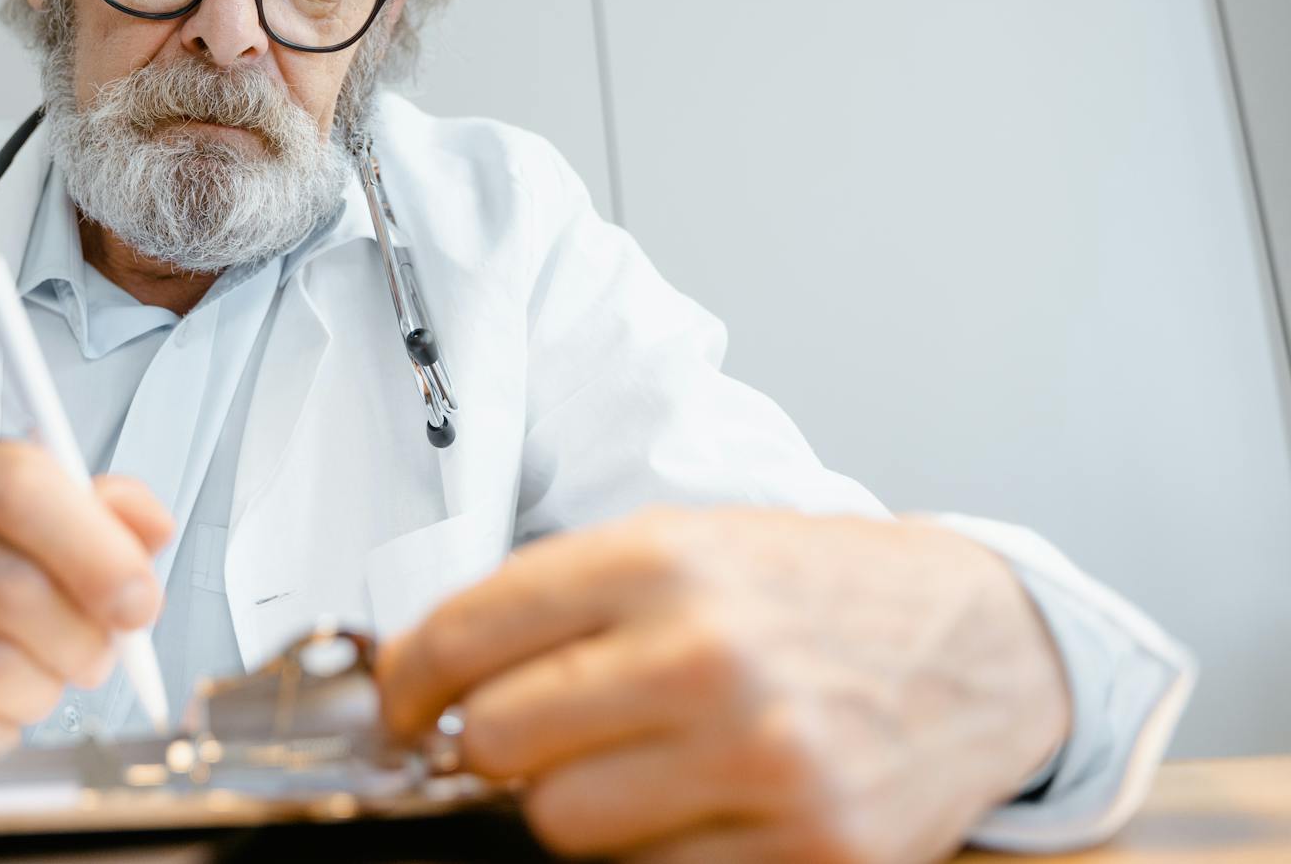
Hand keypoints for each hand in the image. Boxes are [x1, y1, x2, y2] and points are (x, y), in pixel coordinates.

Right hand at [0, 427, 172, 780]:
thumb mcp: (34, 524)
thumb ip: (101, 515)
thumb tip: (147, 526)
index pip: (18, 484)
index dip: (96, 550)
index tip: (137, 599)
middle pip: (13, 586)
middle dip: (79, 639)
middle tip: (90, 654)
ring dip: (36, 692)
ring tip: (25, 680)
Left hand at [376, 507, 1068, 862]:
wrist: (975, 640)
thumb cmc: (808, 591)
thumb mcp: (684, 546)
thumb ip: (558, 601)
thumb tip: (429, 674)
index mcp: (662, 560)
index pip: (467, 631)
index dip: (408, 678)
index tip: (403, 703)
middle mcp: (708, 656)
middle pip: (497, 742)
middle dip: (488, 747)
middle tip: (521, 737)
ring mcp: (765, 761)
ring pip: (563, 826)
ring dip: (571, 805)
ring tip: (625, 766)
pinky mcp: (817, 850)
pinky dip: (651, 854)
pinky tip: (690, 807)